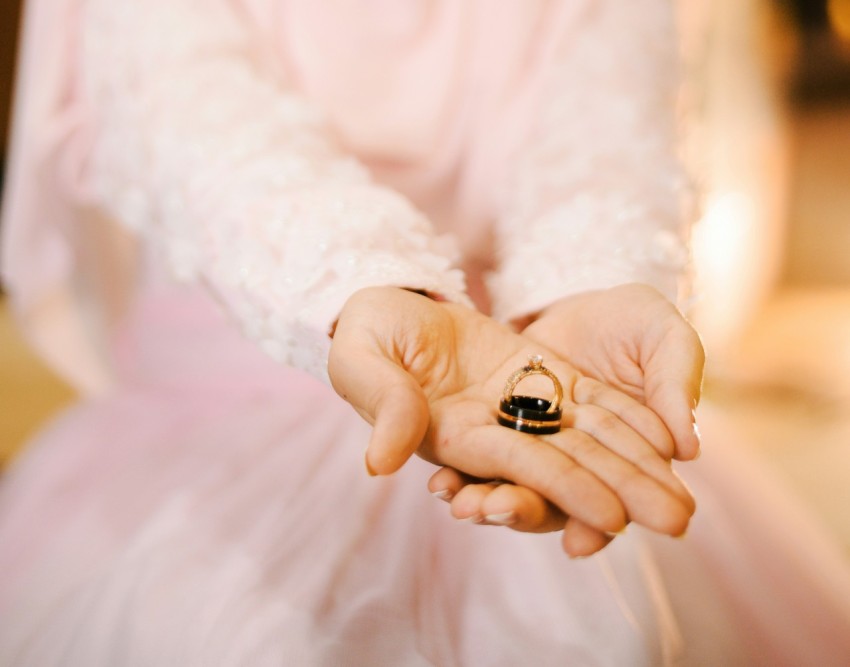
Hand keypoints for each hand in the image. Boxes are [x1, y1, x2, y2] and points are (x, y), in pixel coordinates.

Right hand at [328, 287, 694, 555]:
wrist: (390, 305)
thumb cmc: (365, 334)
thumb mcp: (362, 359)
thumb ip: (379, 405)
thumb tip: (379, 463)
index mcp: (452, 433)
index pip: (520, 466)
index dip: (566, 488)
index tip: (613, 519)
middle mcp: (495, 429)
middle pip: (570, 465)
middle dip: (623, 493)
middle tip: (679, 522)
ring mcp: (521, 402)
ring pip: (589, 438)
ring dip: (638, 466)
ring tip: (685, 498)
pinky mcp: (538, 373)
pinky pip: (590, 399)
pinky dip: (629, 418)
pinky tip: (670, 439)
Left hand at [428, 284, 703, 548]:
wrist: (585, 299)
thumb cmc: (637, 322)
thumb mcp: (663, 338)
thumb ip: (675, 386)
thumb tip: (687, 450)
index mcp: (620, 456)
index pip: (610, 502)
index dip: (598, 526)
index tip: (581, 542)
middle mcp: (573, 464)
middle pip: (550, 503)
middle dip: (524, 513)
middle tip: (496, 512)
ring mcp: (532, 446)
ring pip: (510, 486)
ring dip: (486, 502)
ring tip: (462, 504)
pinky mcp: (496, 426)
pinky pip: (478, 457)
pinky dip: (460, 474)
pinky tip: (441, 482)